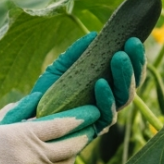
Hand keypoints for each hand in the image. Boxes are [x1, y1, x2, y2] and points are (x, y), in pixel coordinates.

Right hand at [0, 102, 98, 163]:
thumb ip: (17, 110)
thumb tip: (38, 98)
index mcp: (22, 136)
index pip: (62, 125)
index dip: (81, 118)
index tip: (92, 111)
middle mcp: (33, 158)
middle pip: (72, 146)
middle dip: (84, 136)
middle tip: (90, 128)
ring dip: (72, 153)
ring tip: (73, 142)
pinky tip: (52, 160)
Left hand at [2, 33, 146, 137]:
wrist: (29, 115)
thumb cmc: (47, 91)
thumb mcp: (61, 67)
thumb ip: (77, 52)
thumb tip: (95, 34)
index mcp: (107, 85)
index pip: (129, 72)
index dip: (135, 57)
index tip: (134, 39)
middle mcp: (110, 101)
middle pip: (131, 84)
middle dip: (135, 63)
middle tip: (132, 44)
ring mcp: (103, 116)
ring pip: (124, 98)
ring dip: (124, 77)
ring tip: (119, 57)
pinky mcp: (94, 129)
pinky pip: (107, 115)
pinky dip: (106, 98)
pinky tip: (101, 83)